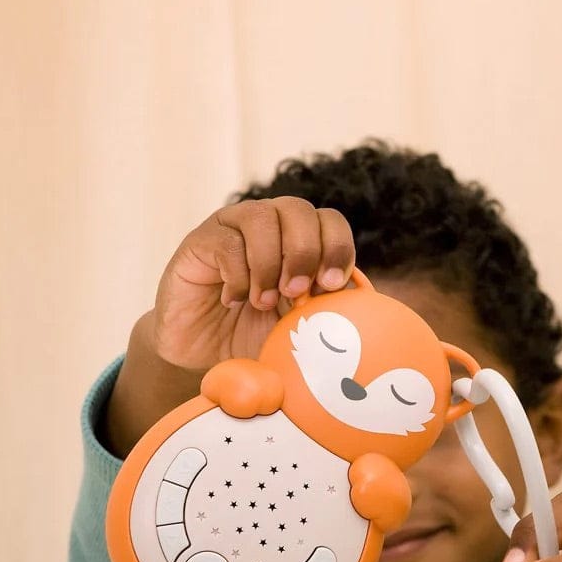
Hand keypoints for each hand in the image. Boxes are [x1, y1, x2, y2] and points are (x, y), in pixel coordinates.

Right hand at [102, 198, 353, 457]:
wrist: (201, 352)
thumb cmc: (255, 335)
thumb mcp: (298, 326)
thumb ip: (325, 308)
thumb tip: (360, 298)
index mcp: (300, 239)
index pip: (330, 221)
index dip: (337, 247)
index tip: (332, 286)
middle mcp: (269, 224)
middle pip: (298, 209)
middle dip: (305, 253)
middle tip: (296, 294)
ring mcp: (233, 228)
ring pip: (261, 217)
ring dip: (269, 264)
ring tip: (263, 302)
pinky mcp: (200, 241)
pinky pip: (226, 242)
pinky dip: (238, 276)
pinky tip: (234, 300)